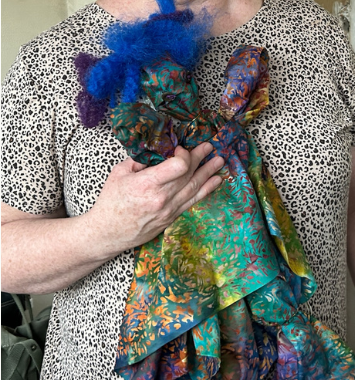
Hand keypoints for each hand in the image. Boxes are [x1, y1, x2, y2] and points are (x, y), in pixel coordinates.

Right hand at [96, 143, 230, 255]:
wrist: (108, 232)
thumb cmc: (110, 202)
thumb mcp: (118, 174)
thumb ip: (138, 160)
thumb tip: (156, 151)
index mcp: (147, 184)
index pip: (178, 167)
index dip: (184, 155)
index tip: (180, 149)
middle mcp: (162, 197)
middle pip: (188, 174)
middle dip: (200, 158)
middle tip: (210, 147)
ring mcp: (169, 209)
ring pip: (195, 187)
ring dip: (209, 173)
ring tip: (220, 160)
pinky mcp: (172, 216)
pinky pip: (193, 201)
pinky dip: (207, 190)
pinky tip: (216, 180)